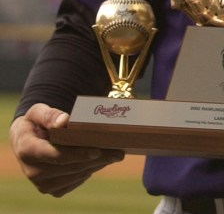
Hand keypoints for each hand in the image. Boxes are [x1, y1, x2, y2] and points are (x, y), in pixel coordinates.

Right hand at [9, 103, 124, 196]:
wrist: (28, 140)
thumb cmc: (36, 123)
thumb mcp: (38, 112)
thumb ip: (49, 115)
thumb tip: (64, 121)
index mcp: (27, 150)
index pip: (56, 156)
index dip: (77, 154)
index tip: (97, 151)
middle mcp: (32, 171)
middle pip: (71, 167)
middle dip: (96, 160)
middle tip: (119, 153)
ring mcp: (42, 183)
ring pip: (76, 176)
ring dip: (97, 166)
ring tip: (115, 155)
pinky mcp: (51, 189)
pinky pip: (75, 182)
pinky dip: (90, 171)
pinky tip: (101, 161)